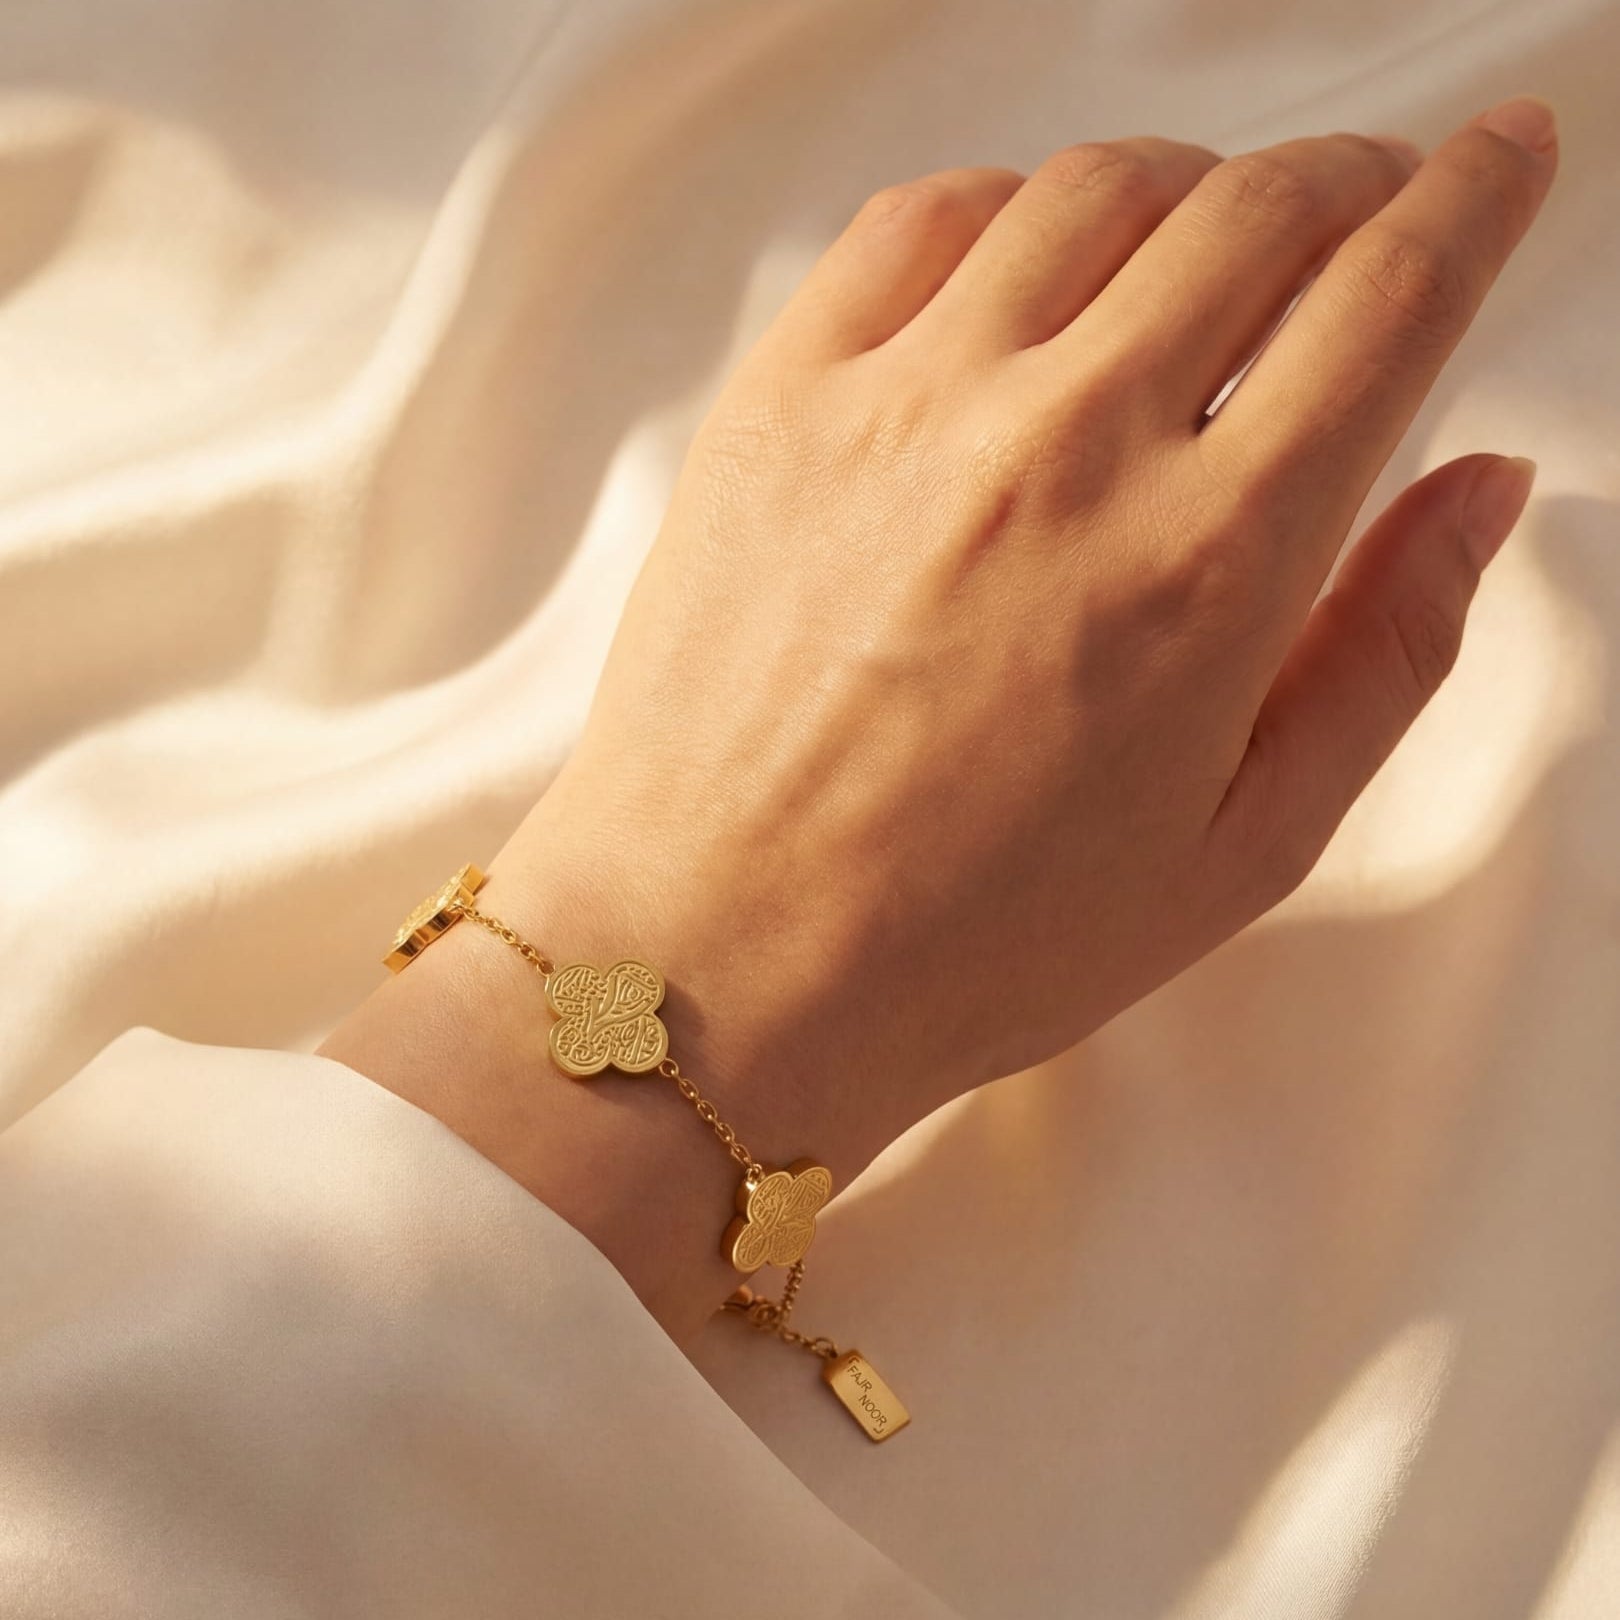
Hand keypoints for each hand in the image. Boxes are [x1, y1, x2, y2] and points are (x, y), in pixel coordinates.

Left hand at [322, 97, 1554, 1340]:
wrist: (716, 965)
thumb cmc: (970, 945)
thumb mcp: (1238, 851)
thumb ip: (1385, 654)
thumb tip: (1480, 489)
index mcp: (1207, 564)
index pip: (1391, 297)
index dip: (1476, 197)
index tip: (1503, 155)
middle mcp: (1066, 446)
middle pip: (1258, 208)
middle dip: (1350, 178)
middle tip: (1366, 200)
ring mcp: (907, 406)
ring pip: (1094, 190)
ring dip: (1188, 186)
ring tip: (1201, 243)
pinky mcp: (779, 402)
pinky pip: (918, 222)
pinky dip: (1008, 206)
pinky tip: (1026, 267)